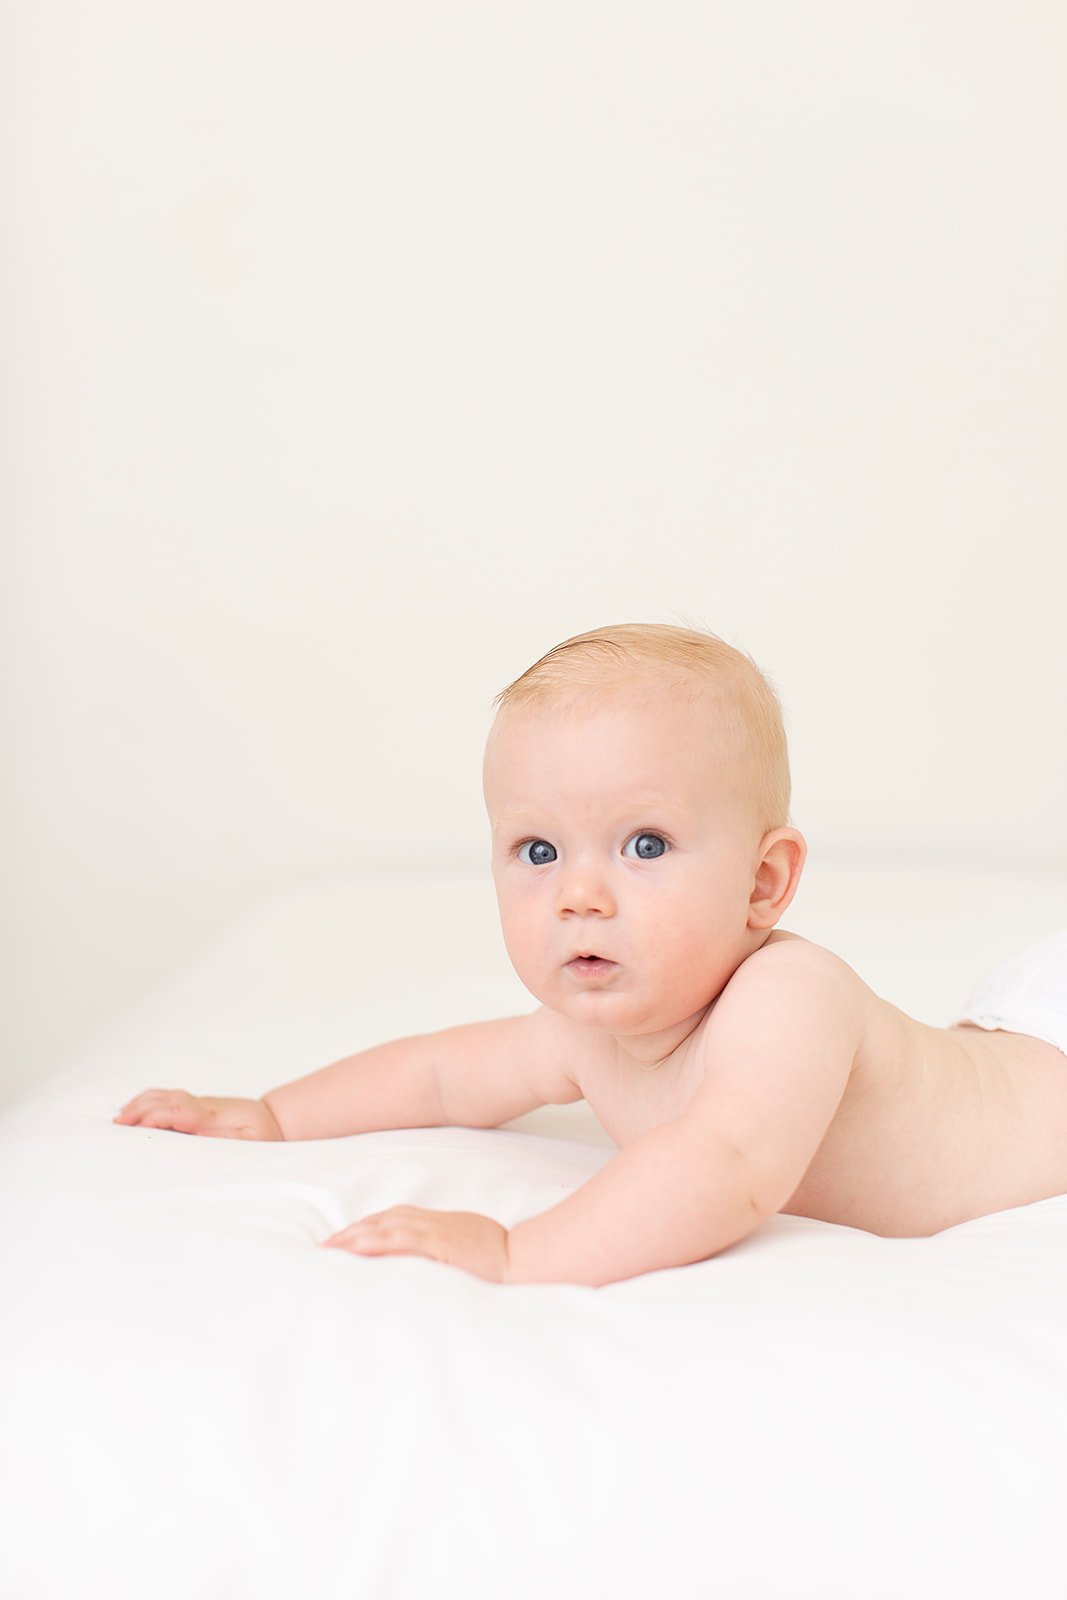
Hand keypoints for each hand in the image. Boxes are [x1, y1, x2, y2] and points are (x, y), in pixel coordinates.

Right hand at [113, 1090, 283, 1140]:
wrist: (274, 1121)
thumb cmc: (263, 1136)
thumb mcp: (251, 1144)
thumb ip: (227, 1143)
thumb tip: (201, 1143)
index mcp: (213, 1116)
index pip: (178, 1111)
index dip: (155, 1116)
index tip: (135, 1123)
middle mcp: (202, 1107)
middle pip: (166, 1100)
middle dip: (140, 1108)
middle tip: (117, 1122)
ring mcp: (198, 1105)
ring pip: (166, 1096)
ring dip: (142, 1103)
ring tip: (120, 1117)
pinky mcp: (197, 1108)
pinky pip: (169, 1100)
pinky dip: (150, 1102)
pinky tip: (137, 1111)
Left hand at [321, 1206, 511, 1282]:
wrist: (520, 1257)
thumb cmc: (495, 1254)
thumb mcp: (461, 1243)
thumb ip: (436, 1247)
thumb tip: (420, 1259)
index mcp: (432, 1223)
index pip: (386, 1221)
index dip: (360, 1230)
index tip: (338, 1242)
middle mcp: (428, 1224)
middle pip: (378, 1223)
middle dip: (349, 1235)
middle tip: (322, 1249)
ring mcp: (432, 1234)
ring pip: (384, 1230)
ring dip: (354, 1238)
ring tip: (329, 1251)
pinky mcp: (438, 1247)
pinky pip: (402, 1243)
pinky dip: (377, 1243)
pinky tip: (359, 1250)